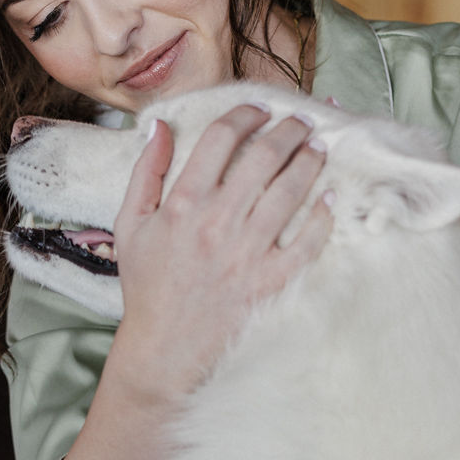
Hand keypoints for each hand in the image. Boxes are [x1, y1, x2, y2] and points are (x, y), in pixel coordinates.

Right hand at [111, 103, 333, 403]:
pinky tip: (328, 200)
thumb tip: (159, 126)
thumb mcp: (131, 225)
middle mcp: (217, 222)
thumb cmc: (148, 287)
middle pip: (264, 156)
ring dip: (309, 162)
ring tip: (319, 149)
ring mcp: (246, 252)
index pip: (222, 138)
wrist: (164, 349)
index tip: (261, 110)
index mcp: (183, 203)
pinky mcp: (269, 281)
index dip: (246, 114)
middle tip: (302, 123)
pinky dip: (321, 217)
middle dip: (289, 130)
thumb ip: (145, 173)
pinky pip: (307, 242)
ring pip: (290, 191)